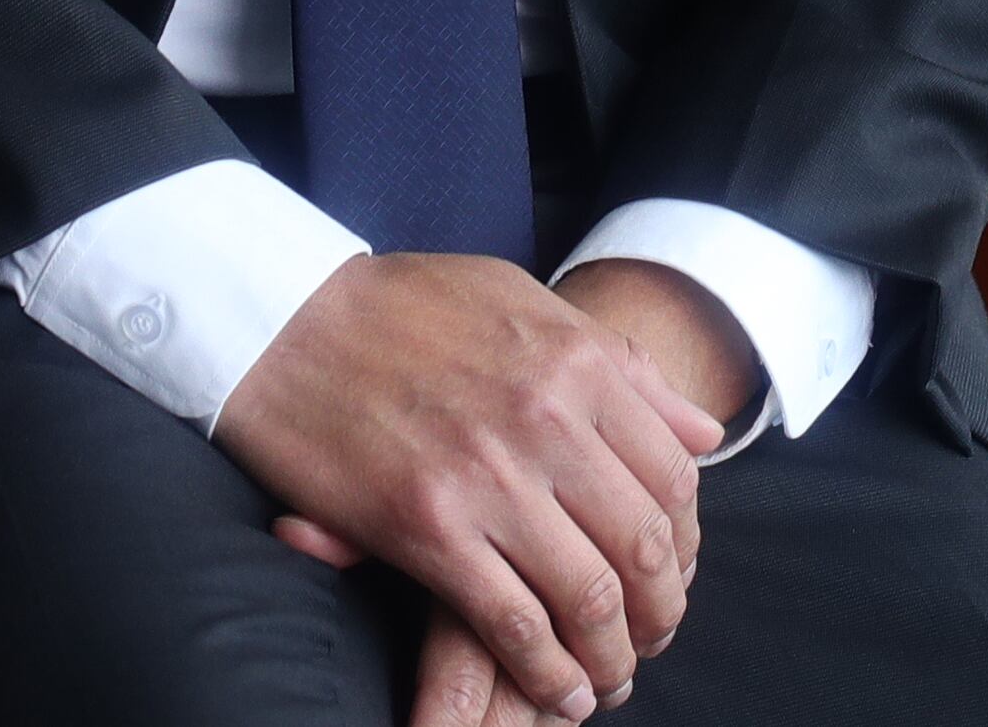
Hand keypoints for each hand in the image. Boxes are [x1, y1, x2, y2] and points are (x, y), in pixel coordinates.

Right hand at [218, 252, 722, 719]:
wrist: (284, 318)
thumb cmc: (401, 305)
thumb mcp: (523, 299)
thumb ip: (619, 364)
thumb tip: (703, 432)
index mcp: (575, 363)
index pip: (673, 477)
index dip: (686, 544)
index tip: (675, 574)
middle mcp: (544, 421)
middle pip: (643, 545)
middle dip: (661, 611)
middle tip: (651, 639)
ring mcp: (487, 479)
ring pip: (588, 595)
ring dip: (611, 654)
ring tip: (608, 676)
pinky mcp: (428, 529)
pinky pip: (513, 622)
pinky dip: (547, 670)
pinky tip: (559, 690)